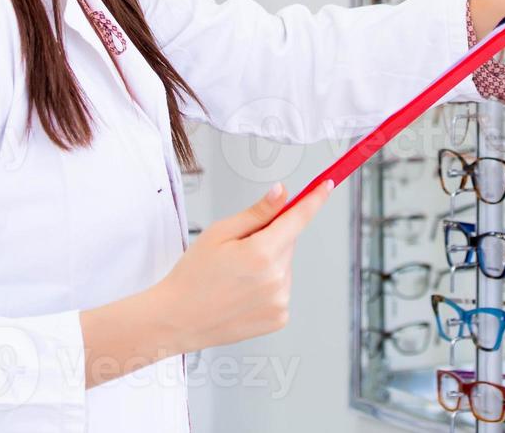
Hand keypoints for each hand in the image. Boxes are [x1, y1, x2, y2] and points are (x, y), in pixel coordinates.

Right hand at [154, 181, 332, 352]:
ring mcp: (280, 301)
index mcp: (262, 253)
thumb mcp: (219, 233)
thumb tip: (282, 193)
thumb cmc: (193, 274)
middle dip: (271, 238)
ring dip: (270, 264)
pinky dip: (268, 286)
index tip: (327, 185)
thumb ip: (257, 213)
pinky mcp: (280, 318)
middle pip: (288, 242)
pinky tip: (243, 293)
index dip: (315, 199)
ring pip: (285, 266)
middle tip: (239, 250)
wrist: (177, 319)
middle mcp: (277, 279)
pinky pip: (282, 289)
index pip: (298, 218)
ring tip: (236, 276)